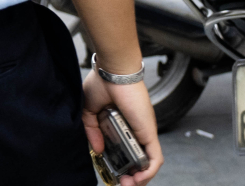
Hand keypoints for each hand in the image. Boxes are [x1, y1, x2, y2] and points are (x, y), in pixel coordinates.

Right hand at [82, 68, 162, 183]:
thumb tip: (97, 149)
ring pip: (148, 163)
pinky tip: (137, 179)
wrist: (114, 70)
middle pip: (138, 160)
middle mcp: (135, 130)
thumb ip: (92, 130)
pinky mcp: (148, 133)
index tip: (110, 170)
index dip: (118, 163)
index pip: (124, 149)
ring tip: (127, 184)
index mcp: (122, 123)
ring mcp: (143, 132)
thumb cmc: (103, 82)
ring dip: (139, 178)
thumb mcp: (89, 109)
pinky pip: (155, 158)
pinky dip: (148, 172)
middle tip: (120, 182)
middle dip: (130, 176)